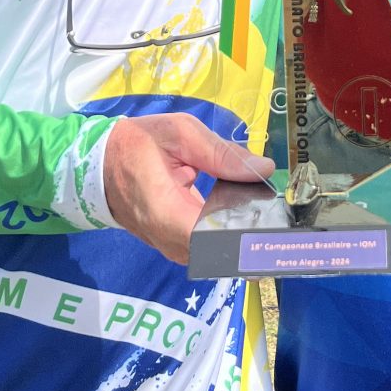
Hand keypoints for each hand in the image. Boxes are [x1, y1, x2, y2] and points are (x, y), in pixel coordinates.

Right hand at [102, 114, 272, 264]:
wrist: (98, 165)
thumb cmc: (136, 144)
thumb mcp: (179, 135)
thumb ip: (221, 153)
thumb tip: (264, 168)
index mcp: (166, 213)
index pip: (216, 239)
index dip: (251, 235)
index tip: (280, 223)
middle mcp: (169, 241)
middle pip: (223, 254)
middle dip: (260, 240)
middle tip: (292, 226)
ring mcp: (172, 248)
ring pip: (220, 256)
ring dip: (250, 241)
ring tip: (281, 225)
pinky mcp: (176, 246)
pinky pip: (211, 249)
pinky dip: (235, 237)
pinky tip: (256, 221)